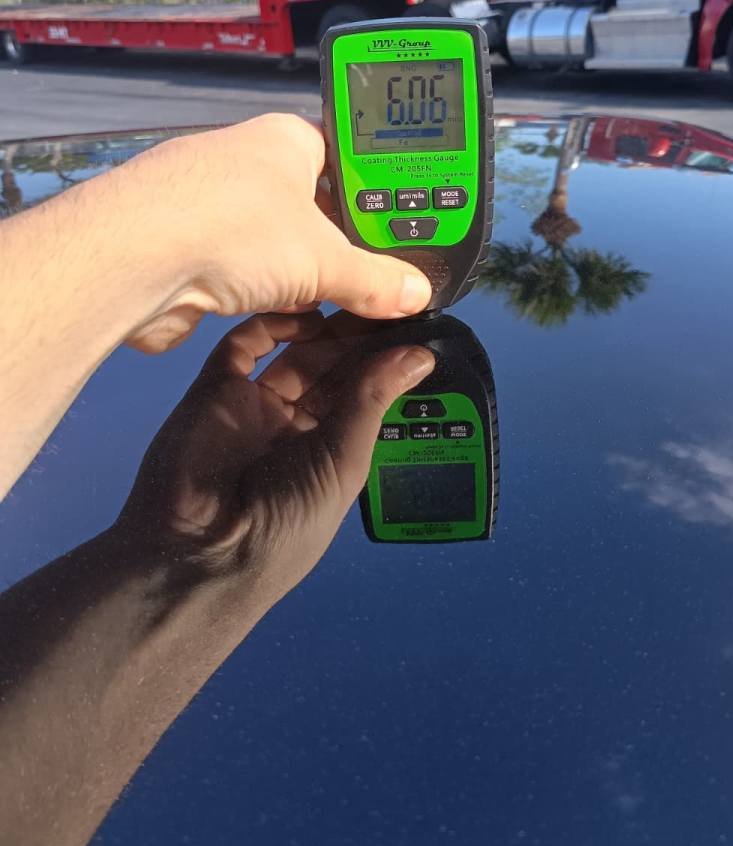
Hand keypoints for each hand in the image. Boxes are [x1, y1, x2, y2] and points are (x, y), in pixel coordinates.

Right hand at [116, 311, 433, 600]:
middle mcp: (296, 425)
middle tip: (387, 295)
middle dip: (361, 335)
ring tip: (354, 292)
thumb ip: (373, 400)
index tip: (415, 320)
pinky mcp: (216, 388)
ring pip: (295, 350)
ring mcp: (255, 405)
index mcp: (333, 450)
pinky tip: (305, 304)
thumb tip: (420, 356)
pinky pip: (245, 345)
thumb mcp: (343, 461)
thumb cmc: (286, 522)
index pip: (366, 393)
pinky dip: (273, 320)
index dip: (388, 359)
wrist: (199, 554)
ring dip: (325, 324)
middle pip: (333, 366)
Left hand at [118, 114, 431, 352]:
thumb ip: (375, 280)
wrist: (130, 261)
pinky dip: (269, 291)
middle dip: (348, 243)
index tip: (412, 226)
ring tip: (341, 300)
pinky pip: (247, 269)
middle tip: (387, 275)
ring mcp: (214, 206)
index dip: (382, 193)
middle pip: (320, 206)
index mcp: (288, 138)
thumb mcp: (324, 259)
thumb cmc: (223, 225)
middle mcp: (249, 164)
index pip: (352, 157)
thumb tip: (412, 293)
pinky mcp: (189, 247)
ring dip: (307, 272)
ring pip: (281, 241)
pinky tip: (284, 312)